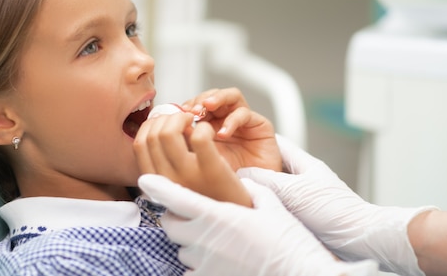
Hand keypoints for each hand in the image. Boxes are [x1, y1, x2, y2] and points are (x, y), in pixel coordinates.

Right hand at [134, 112, 251, 205]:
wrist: (232, 217)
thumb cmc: (204, 193)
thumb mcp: (176, 180)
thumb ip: (166, 157)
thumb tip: (164, 123)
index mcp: (156, 181)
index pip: (139, 143)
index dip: (151, 125)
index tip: (166, 122)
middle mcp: (167, 179)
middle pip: (153, 134)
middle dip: (168, 117)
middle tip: (184, 118)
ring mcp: (187, 176)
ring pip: (169, 132)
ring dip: (182, 118)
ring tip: (195, 121)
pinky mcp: (211, 170)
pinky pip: (200, 135)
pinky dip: (204, 127)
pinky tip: (210, 131)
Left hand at [138, 174, 378, 275]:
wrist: (301, 275)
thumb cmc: (288, 240)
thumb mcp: (271, 206)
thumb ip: (250, 190)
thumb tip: (243, 182)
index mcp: (216, 215)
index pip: (175, 197)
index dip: (157, 187)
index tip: (146, 180)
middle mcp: (203, 239)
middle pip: (170, 224)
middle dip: (175, 217)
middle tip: (193, 215)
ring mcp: (204, 263)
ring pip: (180, 248)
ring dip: (189, 242)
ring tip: (214, 241)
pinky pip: (189, 271)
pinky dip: (197, 265)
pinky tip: (216, 261)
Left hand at [181, 88, 281, 171]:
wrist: (248, 193)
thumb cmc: (224, 178)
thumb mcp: (200, 158)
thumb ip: (188, 140)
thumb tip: (172, 125)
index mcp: (208, 124)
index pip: (196, 105)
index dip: (187, 106)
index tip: (179, 114)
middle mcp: (225, 119)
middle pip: (212, 96)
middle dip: (200, 100)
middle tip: (192, 110)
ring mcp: (242, 120)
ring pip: (230, 96)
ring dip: (216, 98)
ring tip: (206, 108)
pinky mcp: (259, 124)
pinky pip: (244, 113)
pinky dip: (231, 120)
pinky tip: (222, 134)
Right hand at [238, 135, 434, 275]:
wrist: (360, 237)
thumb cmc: (335, 210)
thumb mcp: (293, 190)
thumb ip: (266, 179)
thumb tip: (242, 173)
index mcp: (306, 164)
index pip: (279, 142)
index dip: (258, 137)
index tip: (241, 135)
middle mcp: (306, 178)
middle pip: (275, 166)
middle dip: (255, 166)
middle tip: (234, 166)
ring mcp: (307, 197)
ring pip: (277, 188)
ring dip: (261, 188)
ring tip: (242, 188)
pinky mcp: (307, 215)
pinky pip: (282, 206)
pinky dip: (269, 205)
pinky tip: (260, 210)